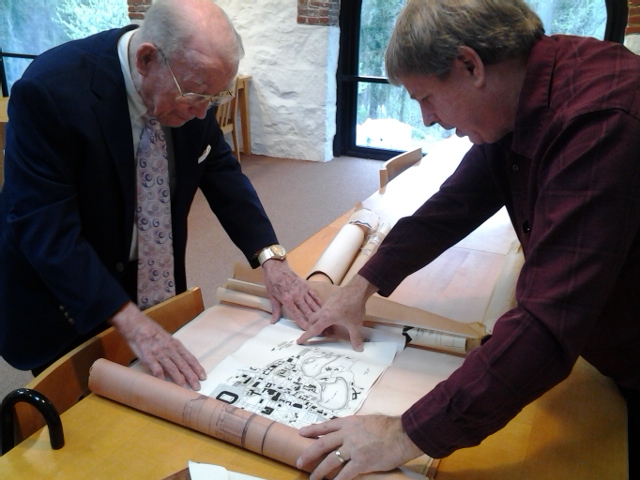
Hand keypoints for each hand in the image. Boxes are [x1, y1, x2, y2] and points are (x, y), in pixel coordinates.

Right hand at [109, 301, 205, 389]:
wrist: (138, 325)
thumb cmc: (153, 333)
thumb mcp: (168, 339)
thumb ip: (174, 350)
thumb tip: (182, 361)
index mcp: (176, 345)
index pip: (190, 358)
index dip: (197, 368)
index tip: (203, 377)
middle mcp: (170, 349)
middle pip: (183, 364)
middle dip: (191, 376)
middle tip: (197, 387)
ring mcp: (159, 353)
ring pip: (172, 367)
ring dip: (179, 379)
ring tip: (184, 388)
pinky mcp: (148, 357)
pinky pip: (156, 368)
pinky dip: (161, 377)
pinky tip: (165, 384)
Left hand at [262, 259, 321, 327]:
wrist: (277, 267)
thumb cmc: (272, 281)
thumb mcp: (272, 296)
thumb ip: (275, 310)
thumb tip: (273, 321)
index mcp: (287, 299)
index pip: (296, 314)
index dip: (302, 322)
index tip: (307, 329)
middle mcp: (296, 296)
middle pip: (306, 310)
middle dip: (312, 320)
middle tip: (318, 327)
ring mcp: (302, 290)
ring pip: (312, 303)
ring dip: (317, 312)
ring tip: (323, 320)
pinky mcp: (306, 285)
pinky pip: (314, 295)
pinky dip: (318, 301)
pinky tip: (323, 307)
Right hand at [297, 274, 376, 350]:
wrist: (357, 289)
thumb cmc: (354, 308)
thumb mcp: (355, 325)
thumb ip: (355, 338)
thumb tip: (359, 349)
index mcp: (326, 318)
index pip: (313, 330)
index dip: (306, 336)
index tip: (298, 341)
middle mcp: (323, 310)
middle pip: (312, 320)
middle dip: (312, 328)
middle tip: (317, 334)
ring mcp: (327, 303)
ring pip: (318, 314)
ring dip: (319, 321)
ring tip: (328, 327)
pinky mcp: (331, 299)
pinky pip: (324, 308)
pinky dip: (325, 314)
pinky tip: (336, 316)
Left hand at [297, 415, 423, 479]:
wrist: (403, 434)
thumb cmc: (389, 427)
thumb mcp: (367, 421)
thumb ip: (356, 427)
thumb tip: (349, 432)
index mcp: (349, 422)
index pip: (326, 426)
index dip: (312, 430)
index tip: (301, 433)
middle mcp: (348, 434)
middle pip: (322, 444)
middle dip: (308, 453)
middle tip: (299, 461)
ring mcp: (354, 448)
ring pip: (330, 460)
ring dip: (320, 471)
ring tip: (313, 478)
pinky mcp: (362, 462)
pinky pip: (345, 473)